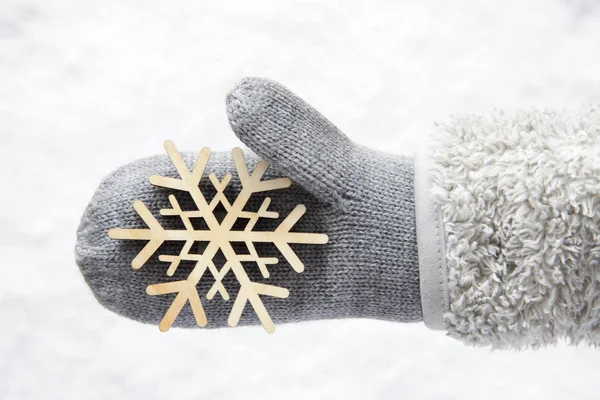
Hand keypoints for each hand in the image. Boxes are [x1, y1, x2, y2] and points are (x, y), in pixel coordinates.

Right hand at [76, 78, 420, 329]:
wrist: (401, 241)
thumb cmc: (364, 190)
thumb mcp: (320, 151)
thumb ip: (282, 127)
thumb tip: (235, 93)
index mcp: (249, 187)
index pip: (185, 186)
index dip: (146, 189)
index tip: (112, 191)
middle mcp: (243, 225)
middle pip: (177, 228)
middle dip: (135, 232)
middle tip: (87, 240)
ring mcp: (250, 262)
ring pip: (188, 265)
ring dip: (145, 270)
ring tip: (95, 269)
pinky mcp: (263, 297)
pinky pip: (215, 299)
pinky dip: (179, 299)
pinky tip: (143, 301)